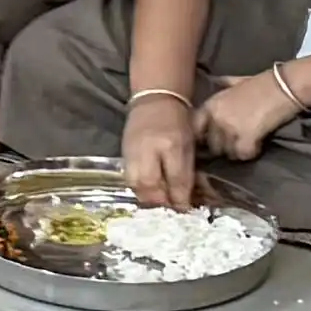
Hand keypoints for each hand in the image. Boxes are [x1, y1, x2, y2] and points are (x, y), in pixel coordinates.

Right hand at [120, 91, 204, 210]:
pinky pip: (131, 180)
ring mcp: (131, 154)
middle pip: (149, 188)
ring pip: (138, 186)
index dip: (180, 199)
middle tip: (173, 209)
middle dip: (161, 203)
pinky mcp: (123, 156)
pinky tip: (150, 191)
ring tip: (162, 202)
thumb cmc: (176, 122)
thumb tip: (182, 201)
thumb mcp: (186, 146)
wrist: (153, 100)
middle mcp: (145, 152)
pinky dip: (141, 190)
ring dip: (150, 198)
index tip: (186, 209)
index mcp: (169, 146)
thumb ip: (184, 173)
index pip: (173, 181)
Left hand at [192, 75, 296, 162]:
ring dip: (237, 151)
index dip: (202, 137)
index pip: (194, 128)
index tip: (211, 140)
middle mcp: (216, 117)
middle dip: (223, 146)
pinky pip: (243, 154)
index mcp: (211, 103)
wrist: (285, 86)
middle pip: (211, 144)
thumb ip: (224, 85)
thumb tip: (216, 81)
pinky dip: (250, 153)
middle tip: (235, 143)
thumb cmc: (263, 82)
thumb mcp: (237, 81)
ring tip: (247, 144)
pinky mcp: (247, 137)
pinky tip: (257, 145)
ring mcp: (230, 128)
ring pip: (227, 152)